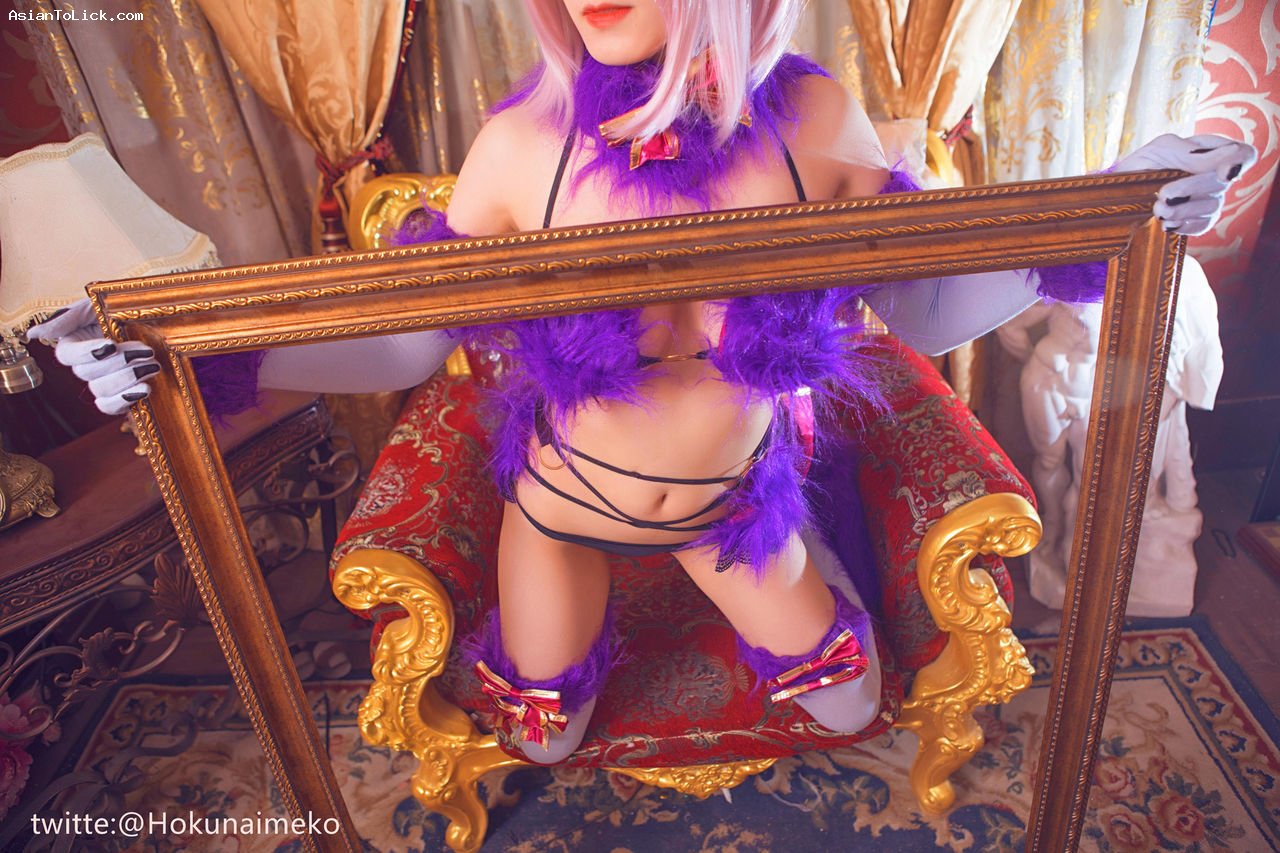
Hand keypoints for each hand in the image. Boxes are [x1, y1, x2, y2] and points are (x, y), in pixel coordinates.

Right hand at [25, 298, 158, 414]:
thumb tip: (33, 333)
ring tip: (152, 365)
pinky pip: (110, 408)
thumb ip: (67, 318)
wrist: (155, 322)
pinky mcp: (120, 396)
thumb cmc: (120, 311)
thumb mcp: (94, 306)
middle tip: (145, 351)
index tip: (112, 344)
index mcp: (74, 345)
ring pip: (100, 390)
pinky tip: (144, 389)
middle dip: (118, 362)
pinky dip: (125, 400)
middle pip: (86, 373)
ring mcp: (102, 382)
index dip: (88, 352)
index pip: (67, 355)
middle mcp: (85, 366)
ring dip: (127, 379)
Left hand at [1114, 134, 1256, 235]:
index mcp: (1212, 151)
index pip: (1243, 155)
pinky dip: (1181, 224)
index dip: (1238, 163)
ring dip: (1179, 209)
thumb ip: (1195, 155)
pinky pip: (1201, 225)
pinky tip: (1165, 221)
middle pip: (1222, 183)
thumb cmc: (1143, 164)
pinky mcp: (1200, 221)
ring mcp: (1210, 200)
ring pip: (1211, 206)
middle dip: (1189, 189)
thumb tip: (1230, 167)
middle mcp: (1217, 177)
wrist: (1119, 194)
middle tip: (1163, 194)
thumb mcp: (1163, 149)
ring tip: (1157, 208)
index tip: (1224, 173)